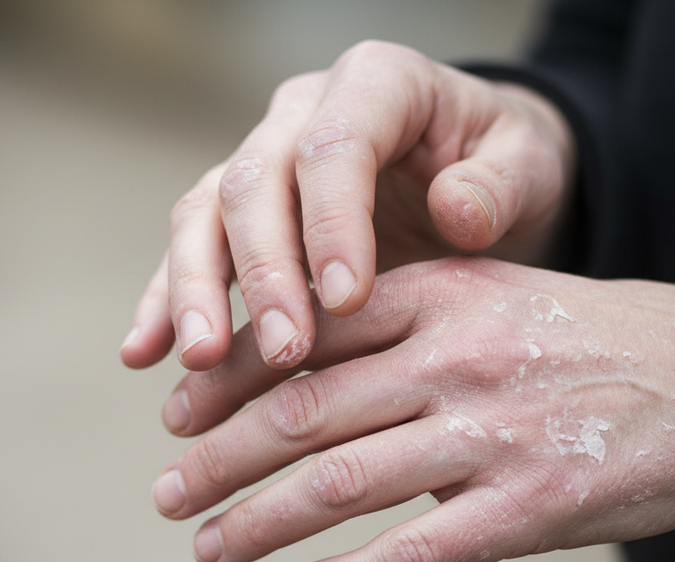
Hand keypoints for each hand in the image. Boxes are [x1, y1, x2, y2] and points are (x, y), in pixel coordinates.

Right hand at [120, 41, 575, 371]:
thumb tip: (457, 211)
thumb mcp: (531, 165)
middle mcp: (302, 113)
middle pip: (254, 182)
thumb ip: (501, 184)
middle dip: (264, 272)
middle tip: (284, 351)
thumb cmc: (505, 166)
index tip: (348, 302)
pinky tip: (143, 354)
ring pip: (203, 214)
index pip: (334, 145)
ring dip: (196, 290)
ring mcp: (261, 161)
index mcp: (377, 84)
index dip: (333, 223)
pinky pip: (191, 251)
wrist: (478, 174)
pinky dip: (165, 301)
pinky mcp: (239, 215)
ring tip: (197, 363)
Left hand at [151, 257, 674, 561]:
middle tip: (165, 491)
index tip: (176, 414)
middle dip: (217, 457)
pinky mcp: (530, 509)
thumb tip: (301, 371)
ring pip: (339, 485)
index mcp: (441, 294)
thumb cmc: (591, 339)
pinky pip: (412, 555)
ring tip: (205, 548)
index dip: (226, 379)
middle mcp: (456, 358)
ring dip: (256, 523)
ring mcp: (492, 436)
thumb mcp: (494, 298)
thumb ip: (403, 325)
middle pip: (303, 411)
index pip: (303, 334)